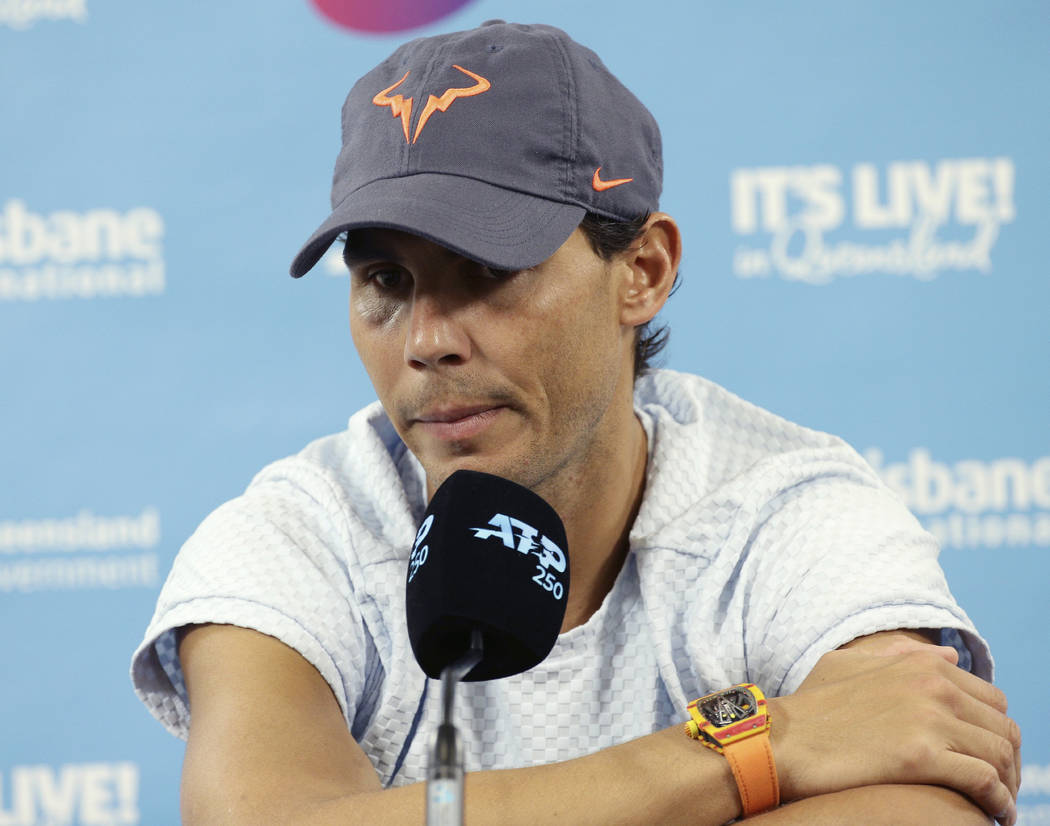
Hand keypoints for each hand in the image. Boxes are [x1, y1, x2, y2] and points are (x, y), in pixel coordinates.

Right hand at [771, 643, 1020, 825]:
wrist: (779, 739)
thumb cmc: (807, 707)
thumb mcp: (845, 664)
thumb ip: (895, 656)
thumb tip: (946, 655)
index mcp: (921, 664)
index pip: (991, 699)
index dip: (994, 733)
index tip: (985, 758)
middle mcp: (932, 685)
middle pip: (1004, 728)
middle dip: (1008, 762)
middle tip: (997, 788)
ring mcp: (929, 719)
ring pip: (1000, 755)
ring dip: (1007, 785)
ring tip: (997, 806)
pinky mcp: (921, 757)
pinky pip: (984, 781)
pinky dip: (997, 801)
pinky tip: (992, 814)